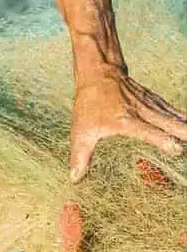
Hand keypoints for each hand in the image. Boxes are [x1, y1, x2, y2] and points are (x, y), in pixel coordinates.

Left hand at [70, 66, 186, 182]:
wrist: (97, 72)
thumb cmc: (88, 103)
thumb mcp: (81, 129)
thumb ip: (80, 155)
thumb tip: (74, 179)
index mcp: (124, 120)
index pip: (145, 131)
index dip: (160, 140)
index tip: (176, 147)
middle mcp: (139, 111)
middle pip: (164, 122)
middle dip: (181, 131)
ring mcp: (146, 103)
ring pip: (169, 115)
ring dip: (183, 124)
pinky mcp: (151, 99)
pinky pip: (168, 108)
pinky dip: (180, 115)